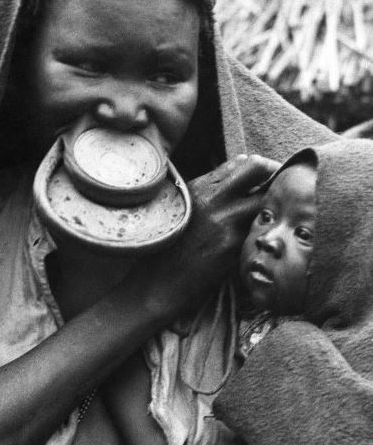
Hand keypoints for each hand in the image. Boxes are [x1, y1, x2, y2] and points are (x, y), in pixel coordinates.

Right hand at [134, 154, 279, 317]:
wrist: (161, 282)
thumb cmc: (171, 246)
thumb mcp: (185, 206)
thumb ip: (212, 188)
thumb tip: (244, 167)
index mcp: (199, 186)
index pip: (243, 161)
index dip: (264, 167)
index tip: (273, 177)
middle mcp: (212, 198)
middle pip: (259, 168)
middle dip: (276, 175)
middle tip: (284, 188)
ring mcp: (225, 221)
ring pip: (265, 200)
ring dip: (272, 206)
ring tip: (273, 217)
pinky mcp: (232, 246)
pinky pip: (259, 230)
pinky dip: (263, 233)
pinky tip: (260, 241)